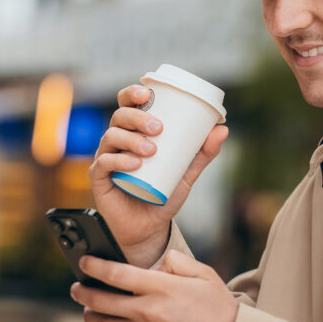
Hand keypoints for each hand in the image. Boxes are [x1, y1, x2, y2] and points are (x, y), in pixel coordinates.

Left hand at [71, 250, 238, 321]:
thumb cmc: (220, 310)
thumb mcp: (204, 276)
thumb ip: (178, 263)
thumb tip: (158, 263)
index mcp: (161, 287)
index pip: (116, 273)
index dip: (94, 266)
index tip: (84, 261)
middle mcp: (149, 311)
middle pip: (101, 301)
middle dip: (83, 292)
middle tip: (77, 288)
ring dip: (92, 316)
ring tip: (89, 311)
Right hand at [89, 85, 227, 267]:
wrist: (149, 228)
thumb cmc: (163, 194)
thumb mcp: (186, 173)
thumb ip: (203, 153)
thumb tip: (223, 129)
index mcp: (134, 132)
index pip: (127, 104)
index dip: (132, 93)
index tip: (148, 93)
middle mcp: (117, 141)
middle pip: (119, 117)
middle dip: (138, 118)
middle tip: (159, 128)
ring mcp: (106, 158)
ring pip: (111, 137)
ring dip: (131, 139)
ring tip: (151, 151)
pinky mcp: (99, 178)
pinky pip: (104, 163)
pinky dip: (119, 161)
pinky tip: (135, 164)